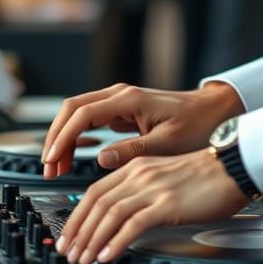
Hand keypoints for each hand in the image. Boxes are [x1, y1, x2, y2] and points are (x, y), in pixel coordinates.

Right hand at [42, 82, 242, 178]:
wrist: (213, 112)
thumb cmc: (196, 125)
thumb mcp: (166, 143)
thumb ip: (132, 151)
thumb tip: (100, 159)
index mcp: (130, 99)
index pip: (83, 114)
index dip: (63, 137)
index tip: (53, 160)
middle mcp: (121, 96)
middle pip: (73, 109)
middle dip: (56, 137)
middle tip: (49, 168)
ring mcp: (120, 101)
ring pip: (78, 114)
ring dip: (63, 137)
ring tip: (57, 168)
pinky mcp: (122, 111)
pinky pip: (89, 120)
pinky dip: (76, 137)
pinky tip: (73, 157)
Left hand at [56, 150, 248, 263]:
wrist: (234, 166)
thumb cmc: (207, 175)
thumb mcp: (166, 176)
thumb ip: (143, 189)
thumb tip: (123, 215)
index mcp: (139, 166)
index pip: (95, 191)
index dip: (77, 215)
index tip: (69, 235)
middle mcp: (142, 174)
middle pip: (96, 202)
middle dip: (78, 230)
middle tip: (69, 252)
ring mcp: (154, 188)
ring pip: (110, 214)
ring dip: (92, 239)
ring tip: (83, 258)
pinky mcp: (168, 203)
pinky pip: (134, 224)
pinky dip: (116, 241)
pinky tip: (108, 255)